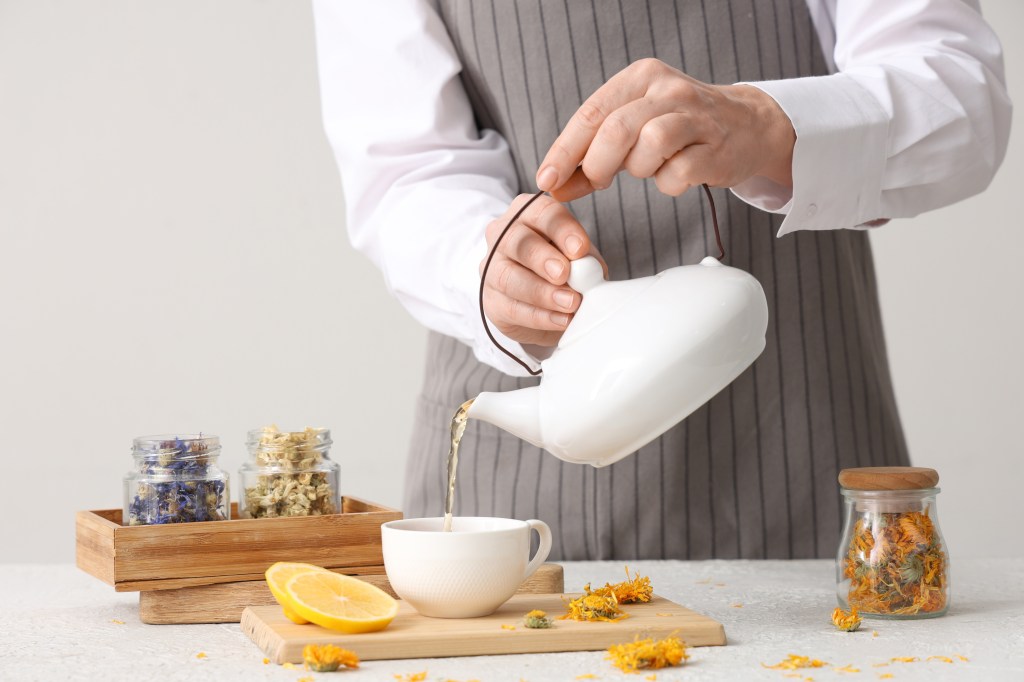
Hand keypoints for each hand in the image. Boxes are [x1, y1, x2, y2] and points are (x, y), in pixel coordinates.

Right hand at [480, 194, 598, 347]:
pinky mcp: (491, 300)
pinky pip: (511, 308)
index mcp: (529, 214)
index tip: (580, 249)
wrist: (547, 305)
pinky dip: (539, 317)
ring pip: (508, 277)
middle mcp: (504, 235)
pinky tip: (561, 320)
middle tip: (564, 274)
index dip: (562, 229)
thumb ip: (585, 259)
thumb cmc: (564, 269)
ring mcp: (492, 268)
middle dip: (541, 258)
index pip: (542, 212)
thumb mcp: (580, 258)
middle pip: (517, 241)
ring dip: (541, 292)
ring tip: (570, 303)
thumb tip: (589, 269)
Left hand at [535, 58, 795, 200]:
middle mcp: (667, 90)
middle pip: (616, 129)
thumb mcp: (633, 129)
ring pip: (649, 146)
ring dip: (638, 169)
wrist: (748, 125)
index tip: (547, 179)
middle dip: (597, 164)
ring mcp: (696, 116)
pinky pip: (678, 173)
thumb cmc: (681, 128)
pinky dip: (668, 184)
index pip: (591, 113)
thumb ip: (592, 154)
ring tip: (649, 168)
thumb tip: (556, 186)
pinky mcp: (716, 147)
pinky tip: (676, 176)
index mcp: (640, 78)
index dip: (564, 150)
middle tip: (596, 181)